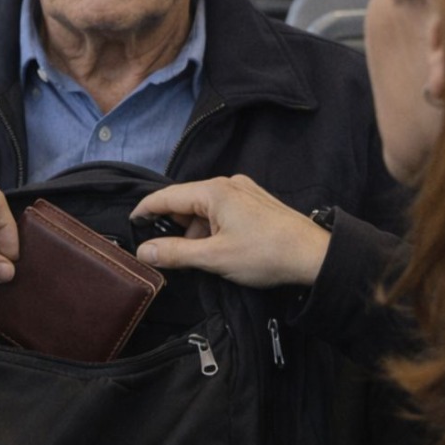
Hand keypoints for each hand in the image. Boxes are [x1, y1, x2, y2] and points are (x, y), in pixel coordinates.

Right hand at [130, 175, 329, 287]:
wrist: (313, 256)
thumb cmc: (266, 254)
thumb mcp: (213, 257)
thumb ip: (175, 253)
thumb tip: (144, 251)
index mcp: (214, 192)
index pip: (166, 197)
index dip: (145, 211)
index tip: (130, 224)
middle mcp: (227, 185)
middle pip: (185, 202)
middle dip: (173, 227)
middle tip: (165, 254)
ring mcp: (243, 192)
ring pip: (203, 210)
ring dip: (194, 232)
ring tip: (199, 259)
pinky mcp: (254, 204)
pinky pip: (221, 212)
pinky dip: (211, 230)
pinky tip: (217, 250)